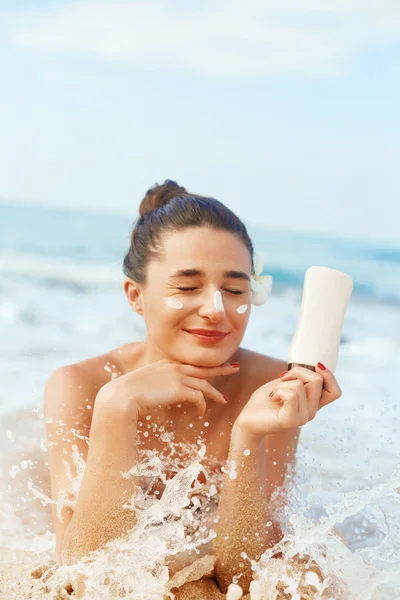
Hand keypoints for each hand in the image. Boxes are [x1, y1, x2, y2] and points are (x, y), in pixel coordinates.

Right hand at [96, 359, 239, 417]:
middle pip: (203, 368)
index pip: (189, 365)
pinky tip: (201, 414)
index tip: (213, 367)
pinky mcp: (180, 389)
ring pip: (204, 384)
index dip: (202, 367)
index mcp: (165, 364)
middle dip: (220, 369)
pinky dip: (202, 406)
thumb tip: (156, 393)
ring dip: (215, 394)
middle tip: (235, 368)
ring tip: (223, 401)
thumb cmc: (126, 395)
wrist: (121, 397)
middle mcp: (174, 367)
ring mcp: (177, 377)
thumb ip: (153, 385)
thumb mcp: (141, 385)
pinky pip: (198, 398)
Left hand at [235, 364, 341, 438]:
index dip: (329, 376)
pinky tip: (273, 398)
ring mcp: (303, 418)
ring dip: (283, 383)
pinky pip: (291, 395)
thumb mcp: (285, 382)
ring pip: (300, 385)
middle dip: (297, 371)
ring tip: (275, 393)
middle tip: (282, 378)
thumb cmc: (265, 400)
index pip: (335, 391)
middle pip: (317, 380)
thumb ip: (300, 377)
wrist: (248, 420)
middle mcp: (311, 412)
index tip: (314, 367)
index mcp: (312, 403)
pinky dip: (278, 390)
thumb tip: (314, 366)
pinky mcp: (291, 421)